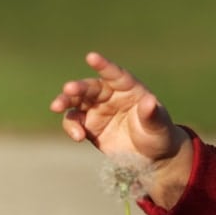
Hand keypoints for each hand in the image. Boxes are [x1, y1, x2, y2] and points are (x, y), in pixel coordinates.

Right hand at [50, 52, 186, 162]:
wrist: (150, 156)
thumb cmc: (159, 135)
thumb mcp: (159, 126)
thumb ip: (152, 114)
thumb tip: (150, 101)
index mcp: (128, 88)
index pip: (115, 74)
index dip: (103, 65)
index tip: (91, 57)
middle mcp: (109, 95)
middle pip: (89, 87)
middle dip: (77, 87)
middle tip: (68, 89)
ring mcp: (96, 110)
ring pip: (75, 101)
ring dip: (65, 102)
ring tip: (56, 107)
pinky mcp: (88, 126)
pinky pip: (74, 122)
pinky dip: (72, 127)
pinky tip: (78, 136)